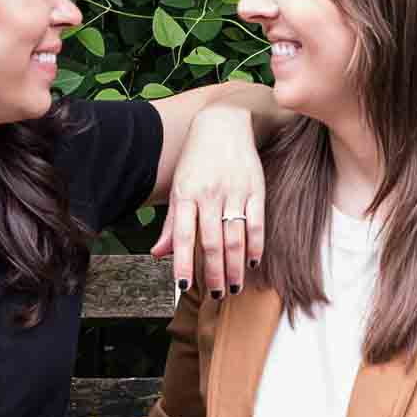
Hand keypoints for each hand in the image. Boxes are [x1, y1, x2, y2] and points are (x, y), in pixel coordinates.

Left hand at [154, 103, 265, 298]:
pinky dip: (256, 245)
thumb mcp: (179, 186)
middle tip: (215, 295)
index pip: (183, 236)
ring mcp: (234, 192)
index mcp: (186, 194)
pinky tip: (252, 263)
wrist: (225, 122)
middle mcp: (210, 194)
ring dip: (235, 267)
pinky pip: (257, 223)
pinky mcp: (256, 188)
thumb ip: (171, 223)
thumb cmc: (196, 158)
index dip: (183, 262)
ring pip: (235, 238)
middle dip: (214, 273)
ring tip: (233, 287)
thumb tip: (158, 254)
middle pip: (212, 242)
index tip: (183, 286)